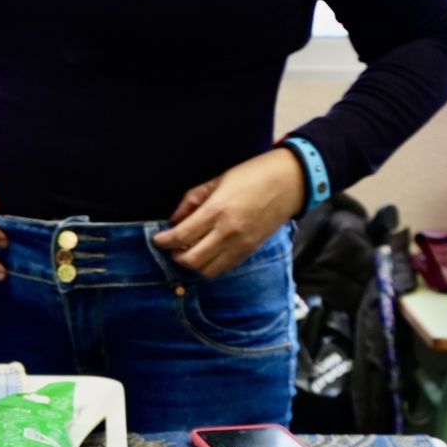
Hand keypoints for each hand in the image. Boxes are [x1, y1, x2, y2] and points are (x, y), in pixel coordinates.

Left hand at [153, 148, 307, 277]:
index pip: (182, 236)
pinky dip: (210, 266)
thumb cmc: (253, 175)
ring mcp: (240, 245)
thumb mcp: (218, 179)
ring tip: (189, 251)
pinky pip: (223, 269)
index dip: (164, 241)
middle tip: (172, 246)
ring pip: (207, 270)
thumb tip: (174, 219)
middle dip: (176, 255)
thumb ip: (193, 199)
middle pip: (191, 259)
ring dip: (193, 264)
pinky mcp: (249, 252)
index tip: (157, 239)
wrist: (289, 183)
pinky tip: (206, 253)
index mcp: (217, 210)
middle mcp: (228, 232)